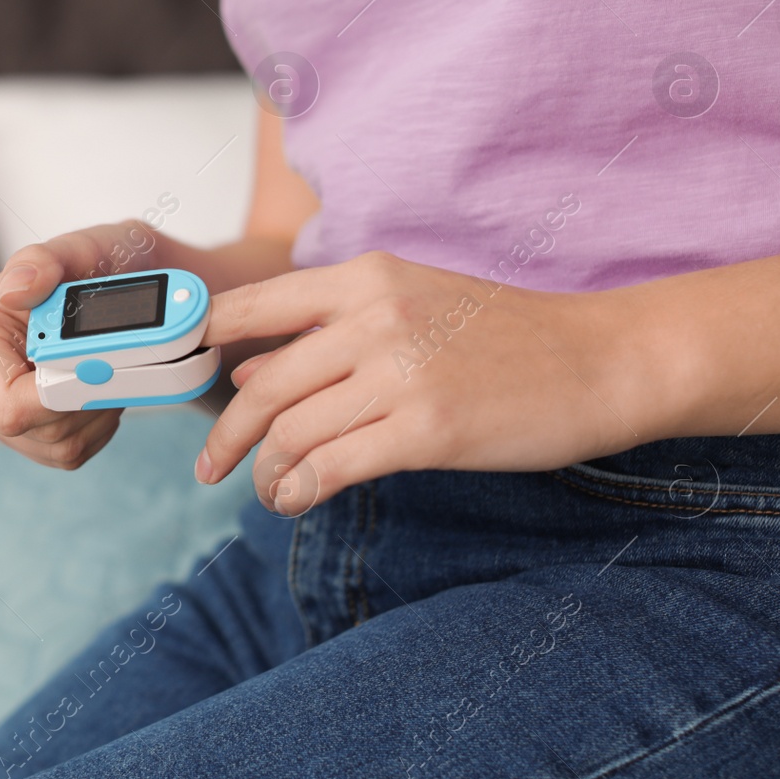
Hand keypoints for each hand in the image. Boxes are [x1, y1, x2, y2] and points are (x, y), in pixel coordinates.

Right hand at [0, 222, 159, 467]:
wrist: (115, 288)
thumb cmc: (94, 266)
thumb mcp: (80, 248)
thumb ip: (45, 261)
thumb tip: (18, 289)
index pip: (9, 404)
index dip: (63, 399)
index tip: (104, 373)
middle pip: (36, 427)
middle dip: (86, 402)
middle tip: (116, 362)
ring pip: (57, 444)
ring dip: (97, 413)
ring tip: (106, 367)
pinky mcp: (17, 435)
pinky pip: (66, 452)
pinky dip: (95, 425)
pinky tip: (97, 388)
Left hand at [195, 252, 655, 514]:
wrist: (602, 359)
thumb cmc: (504, 335)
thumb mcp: (410, 305)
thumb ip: (324, 333)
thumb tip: (243, 372)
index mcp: (364, 277)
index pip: (251, 305)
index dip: (199, 344)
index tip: (177, 380)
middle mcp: (374, 318)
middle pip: (261, 384)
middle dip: (226, 434)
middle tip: (209, 465)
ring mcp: (400, 373)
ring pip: (291, 431)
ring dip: (266, 473)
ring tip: (267, 491)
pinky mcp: (425, 429)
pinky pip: (331, 467)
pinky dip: (299, 491)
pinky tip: (295, 501)